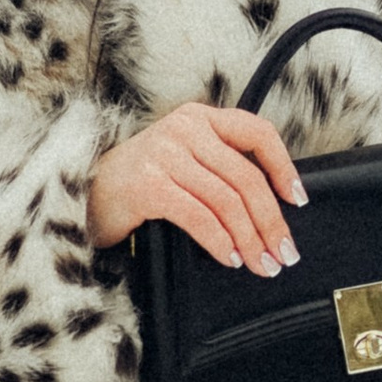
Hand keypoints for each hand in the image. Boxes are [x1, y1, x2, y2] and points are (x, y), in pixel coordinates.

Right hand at [85, 103, 307, 274]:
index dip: (284, 167)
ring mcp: (164, 154)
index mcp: (198, 118)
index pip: (257, 132)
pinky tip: (230, 258)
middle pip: (246, 177)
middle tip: (283, 252)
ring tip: (261, 263)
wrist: (83, 195)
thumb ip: (218, 169)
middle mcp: (184, 129)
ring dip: (250, 239)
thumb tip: (268, 210)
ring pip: (227, 201)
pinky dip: (220, 242)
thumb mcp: (182, 161)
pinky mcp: (148, 185)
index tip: (298, 200)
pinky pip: (199, 217)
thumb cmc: (139, 184)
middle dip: (271, 221)